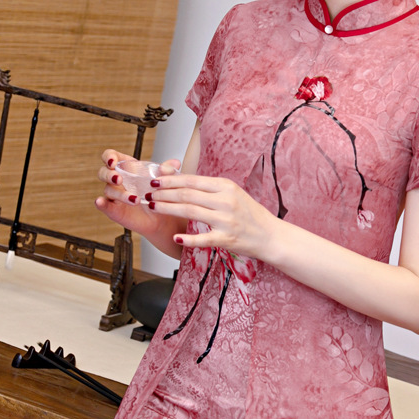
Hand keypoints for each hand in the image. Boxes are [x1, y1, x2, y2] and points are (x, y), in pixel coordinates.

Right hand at [95, 149, 181, 235]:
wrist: (163, 216)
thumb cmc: (160, 194)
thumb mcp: (166, 180)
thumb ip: (169, 170)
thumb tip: (174, 163)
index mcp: (128, 167)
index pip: (111, 156)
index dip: (109, 156)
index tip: (114, 161)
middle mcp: (118, 180)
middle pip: (103, 172)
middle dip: (109, 174)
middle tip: (119, 179)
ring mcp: (115, 195)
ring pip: (108, 190)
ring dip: (119, 194)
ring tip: (134, 199)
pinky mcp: (114, 209)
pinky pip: (104, 205)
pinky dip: (101, 203)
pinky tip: (100, 202)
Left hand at [144, 172, 275, 258]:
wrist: (270, 235)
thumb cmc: (251, 214)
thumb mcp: (233, 194)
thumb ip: (211, 189)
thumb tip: (184, 182)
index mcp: (227, 186)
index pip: (193, 180)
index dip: (170, 180)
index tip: (155, 180)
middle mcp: (226, 201)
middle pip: (188, 194)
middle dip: (164, 193)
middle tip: (148, 193)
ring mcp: (226, 220)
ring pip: (190, 211)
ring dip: (168, 209)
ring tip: (153, 207)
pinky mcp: (226, 238)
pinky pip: (202, 238)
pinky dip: (188, 238)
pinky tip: (176, 237)